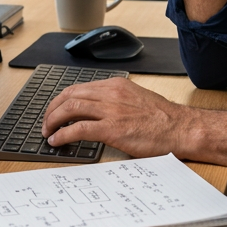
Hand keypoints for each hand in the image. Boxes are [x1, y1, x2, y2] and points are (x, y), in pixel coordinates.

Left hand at [42, 77, 195, 158]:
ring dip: (53, 121)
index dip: (61, 100)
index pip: (79, 88)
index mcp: (116, 85)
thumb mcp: (136, 99)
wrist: (181, 128)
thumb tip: (98, 111)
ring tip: (48, 132)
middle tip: (46, 122)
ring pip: (70, 108)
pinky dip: (63, 134)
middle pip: (70, 95)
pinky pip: (78, 128)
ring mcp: (111, 110)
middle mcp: (111, 93)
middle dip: (52, 109)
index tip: (55, 110)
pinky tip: (57, 141)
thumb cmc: (163, 119)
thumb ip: (116, 100)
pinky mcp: (112, 129)